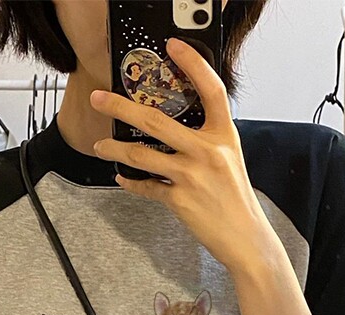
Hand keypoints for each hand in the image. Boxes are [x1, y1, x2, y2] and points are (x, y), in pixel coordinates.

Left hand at [90, 37, 280, 275]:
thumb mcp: (228, 159)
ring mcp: (191, 175)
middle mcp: (207, 151)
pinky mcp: (179, 199)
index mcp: (224, 135)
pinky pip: (146, 186)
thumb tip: (172, 128)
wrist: (244, 237)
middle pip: (156, 120)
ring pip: (141, 155)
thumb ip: (206, 140)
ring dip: (115, 149)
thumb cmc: (235, 198)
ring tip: (100, 146)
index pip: (211, 89)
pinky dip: (131, 183)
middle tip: (100, 99)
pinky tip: (121, 178)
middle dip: (121, 107)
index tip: (172, 46)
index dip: (192, 63)